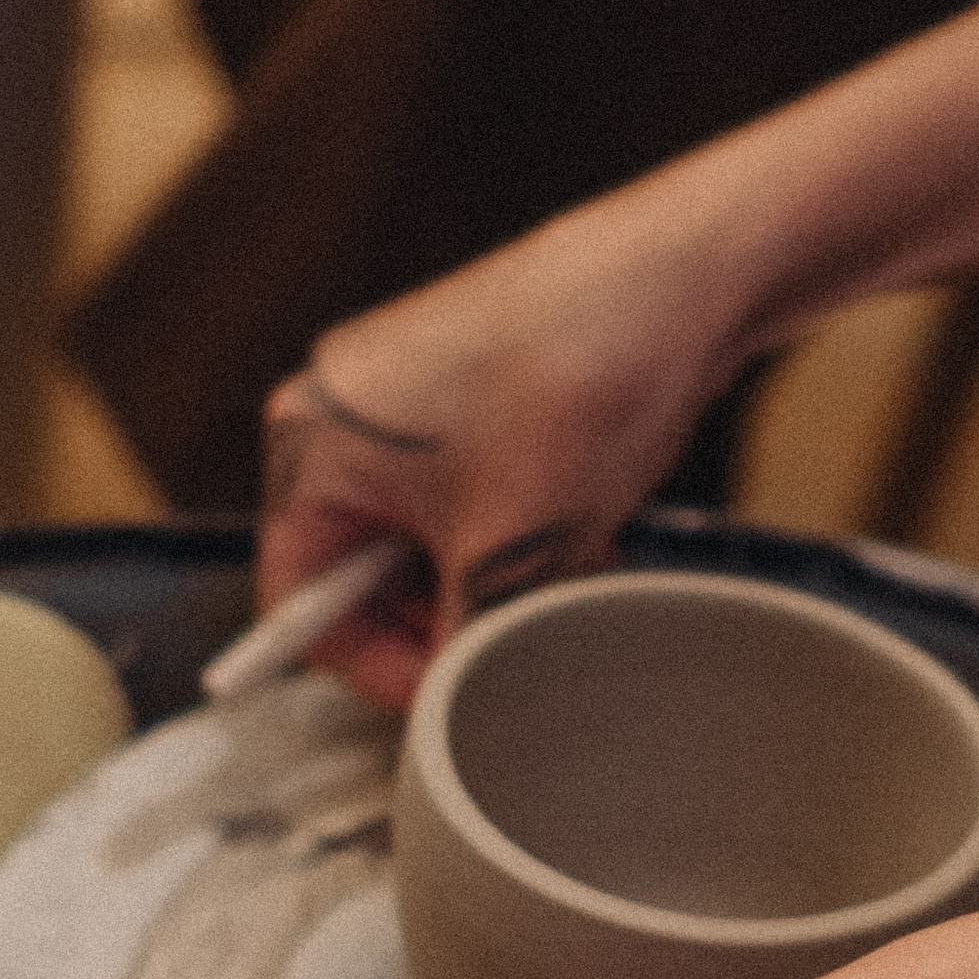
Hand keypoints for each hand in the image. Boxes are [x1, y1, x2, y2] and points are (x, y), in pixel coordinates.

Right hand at [253, 1, 978, 712]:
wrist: (679, 276)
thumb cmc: (577, 386)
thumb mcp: (510, 550)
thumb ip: (460, 640)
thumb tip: (452, 702)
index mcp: (309, 443)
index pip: (299, 603)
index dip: (374, 667)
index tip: (449, 695)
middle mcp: (338, 408)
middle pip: (365, 571)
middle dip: (449, 613)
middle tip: (522, 629)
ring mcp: (405, 388)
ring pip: (431, 536)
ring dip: (497, 573)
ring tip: (571, 564)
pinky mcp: (470, 379)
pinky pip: (473, 488)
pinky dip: (522, 524)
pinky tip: (586, 522)